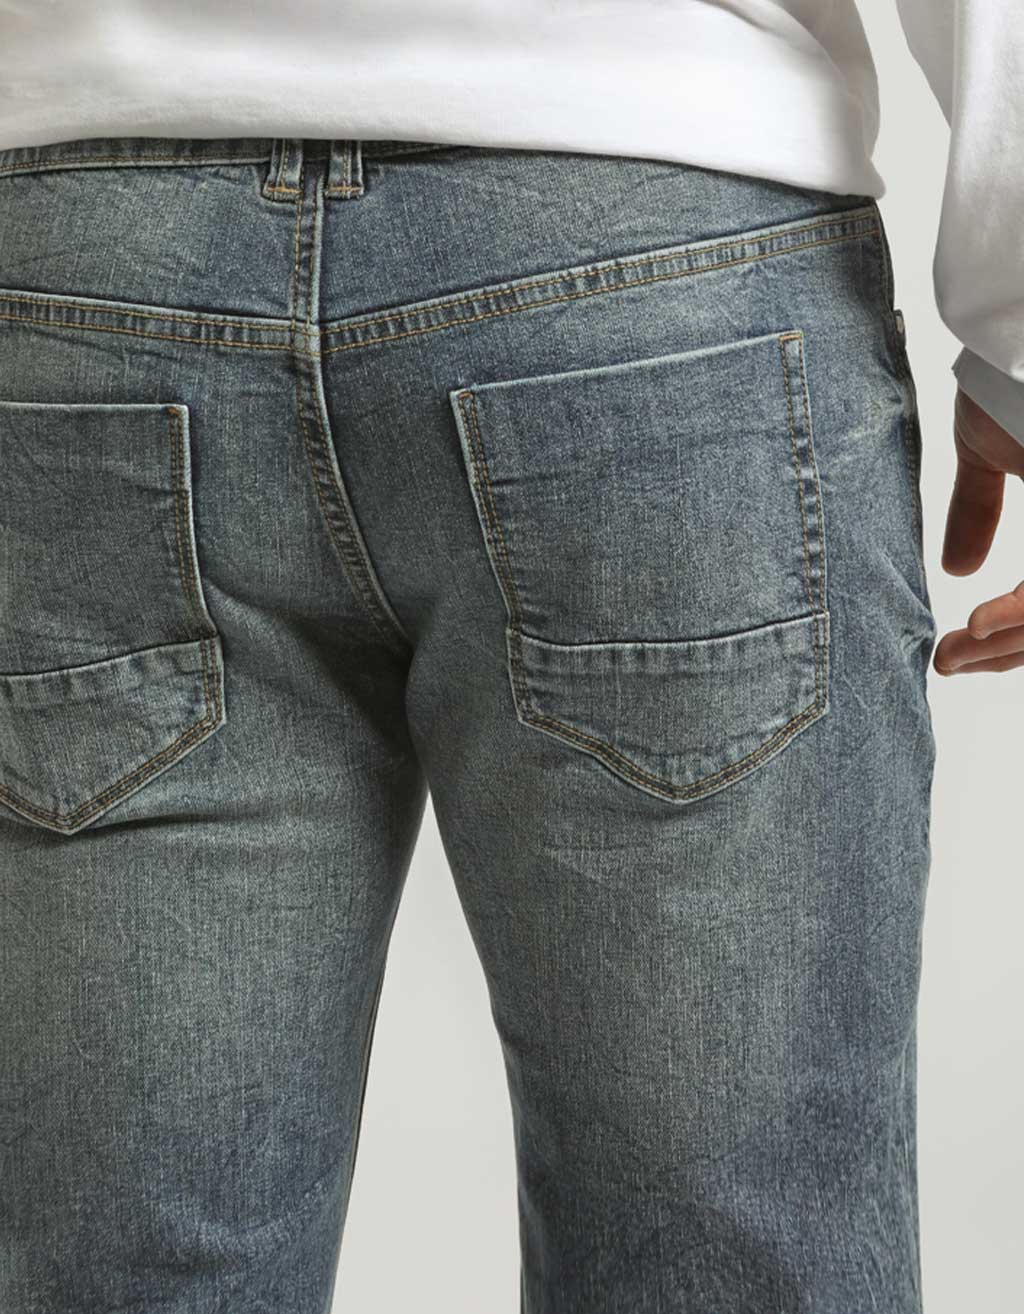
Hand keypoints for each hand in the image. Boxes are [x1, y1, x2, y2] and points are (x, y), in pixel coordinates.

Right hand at [933, 387, 1023, 674]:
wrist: (1017, 316)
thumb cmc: (1008, 362)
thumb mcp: (985, 446)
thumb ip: (976, 509)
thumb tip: (957, 568)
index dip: (1009, 631)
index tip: (957, 645)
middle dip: (1005, 649)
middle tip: (950, 661)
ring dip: (1011, 642)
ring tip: (959, 651)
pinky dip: (1023, 612)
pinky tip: (985, 624)